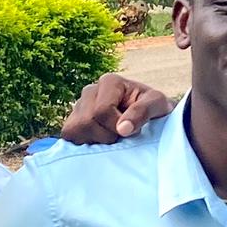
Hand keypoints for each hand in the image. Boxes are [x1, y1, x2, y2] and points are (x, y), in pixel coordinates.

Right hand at [57, 73, 173, 144]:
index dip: (116, 127)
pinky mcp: (72, 122)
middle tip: (121, 136)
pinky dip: (83, 144)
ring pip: (74, 129)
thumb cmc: (154, 109)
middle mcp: (90, 91)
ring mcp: (78, 107)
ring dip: (94, 141)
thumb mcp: (158, 105)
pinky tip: (99, 142)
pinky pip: (68, 136)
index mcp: (109, 82)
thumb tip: (122, 129)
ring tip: (110, 137)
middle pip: (86, 122)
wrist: (149, 117)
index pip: (102, 111)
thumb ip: (143, 111)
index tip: (132, 130)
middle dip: (106, 136)